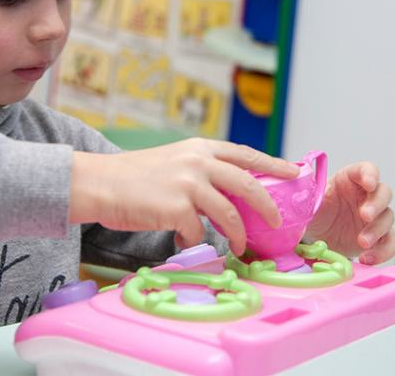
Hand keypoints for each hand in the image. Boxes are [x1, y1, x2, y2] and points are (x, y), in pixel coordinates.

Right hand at [68, 138, 298, 255]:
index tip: (295, 172)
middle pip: (247, 184)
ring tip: (241, 246)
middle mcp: (197, 161)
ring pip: (229, 212)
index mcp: (200, 147)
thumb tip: (232, 191)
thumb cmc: (134, 176)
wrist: (99, 182)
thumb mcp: (175, 160)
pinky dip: (196, 241)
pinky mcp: (176, 207)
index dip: (273, 164)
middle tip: (278, 221)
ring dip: (238, 233)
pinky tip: (187, 242)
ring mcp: (187, 183)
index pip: (246, 154)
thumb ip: (203, 169)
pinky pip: (198, 232)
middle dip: (268, 205)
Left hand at [306, 162, 394, 263]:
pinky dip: (383, 252)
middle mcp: (366, 196)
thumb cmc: (314, 212)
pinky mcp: (378, 238)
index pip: (367, 169)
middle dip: (376, 204)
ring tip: (361, 242)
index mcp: (350, 180)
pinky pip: (390, 243)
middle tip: (364, 215)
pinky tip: (367, 258)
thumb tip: (301, 195)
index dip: (370, 174)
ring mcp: (375, 217)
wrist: (314, 237)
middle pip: (383, 193)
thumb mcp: (308, 202)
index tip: (369, 183)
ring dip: (377, 230)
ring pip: (388, 218)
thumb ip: (309, 196)